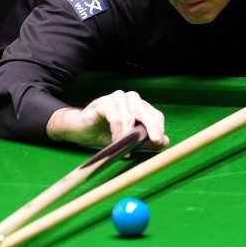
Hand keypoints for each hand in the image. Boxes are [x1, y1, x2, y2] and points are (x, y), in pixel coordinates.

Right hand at [46, 90, 169, 149]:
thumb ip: (145, 142)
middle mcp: (130, 99)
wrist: (80, 130)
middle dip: (152, 127)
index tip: (160, 142)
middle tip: (155, 140)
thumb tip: (165, 142)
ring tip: (128, 148)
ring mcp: (117, 98)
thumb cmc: (104, 133)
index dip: (159, 128)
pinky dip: (117, 132)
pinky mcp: (104, 103)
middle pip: (145, 112)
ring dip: (130, 134)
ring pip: (130, 116)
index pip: (155, 115)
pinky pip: (115, 118)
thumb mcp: (128, 141)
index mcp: (139, 106)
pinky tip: (116, 142)